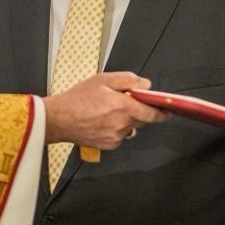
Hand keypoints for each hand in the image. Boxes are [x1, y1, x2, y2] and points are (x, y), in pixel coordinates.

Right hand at [44, 71, 166, 149]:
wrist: (57, 119)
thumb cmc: (76, 99)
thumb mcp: (102, 79)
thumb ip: (128, 80)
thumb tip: (145, 85)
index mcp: (122, 107)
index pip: (152, 113)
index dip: (162, 111)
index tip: (167, 109)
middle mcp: (121, 124)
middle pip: (143, 119)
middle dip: (140, 110)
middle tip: (125, 101)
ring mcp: (115, 137)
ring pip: (131, 127)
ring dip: (127, 119)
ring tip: (108, 110)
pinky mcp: (109, 145)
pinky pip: (121, 135)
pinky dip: (117, 128)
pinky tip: (103, 120)